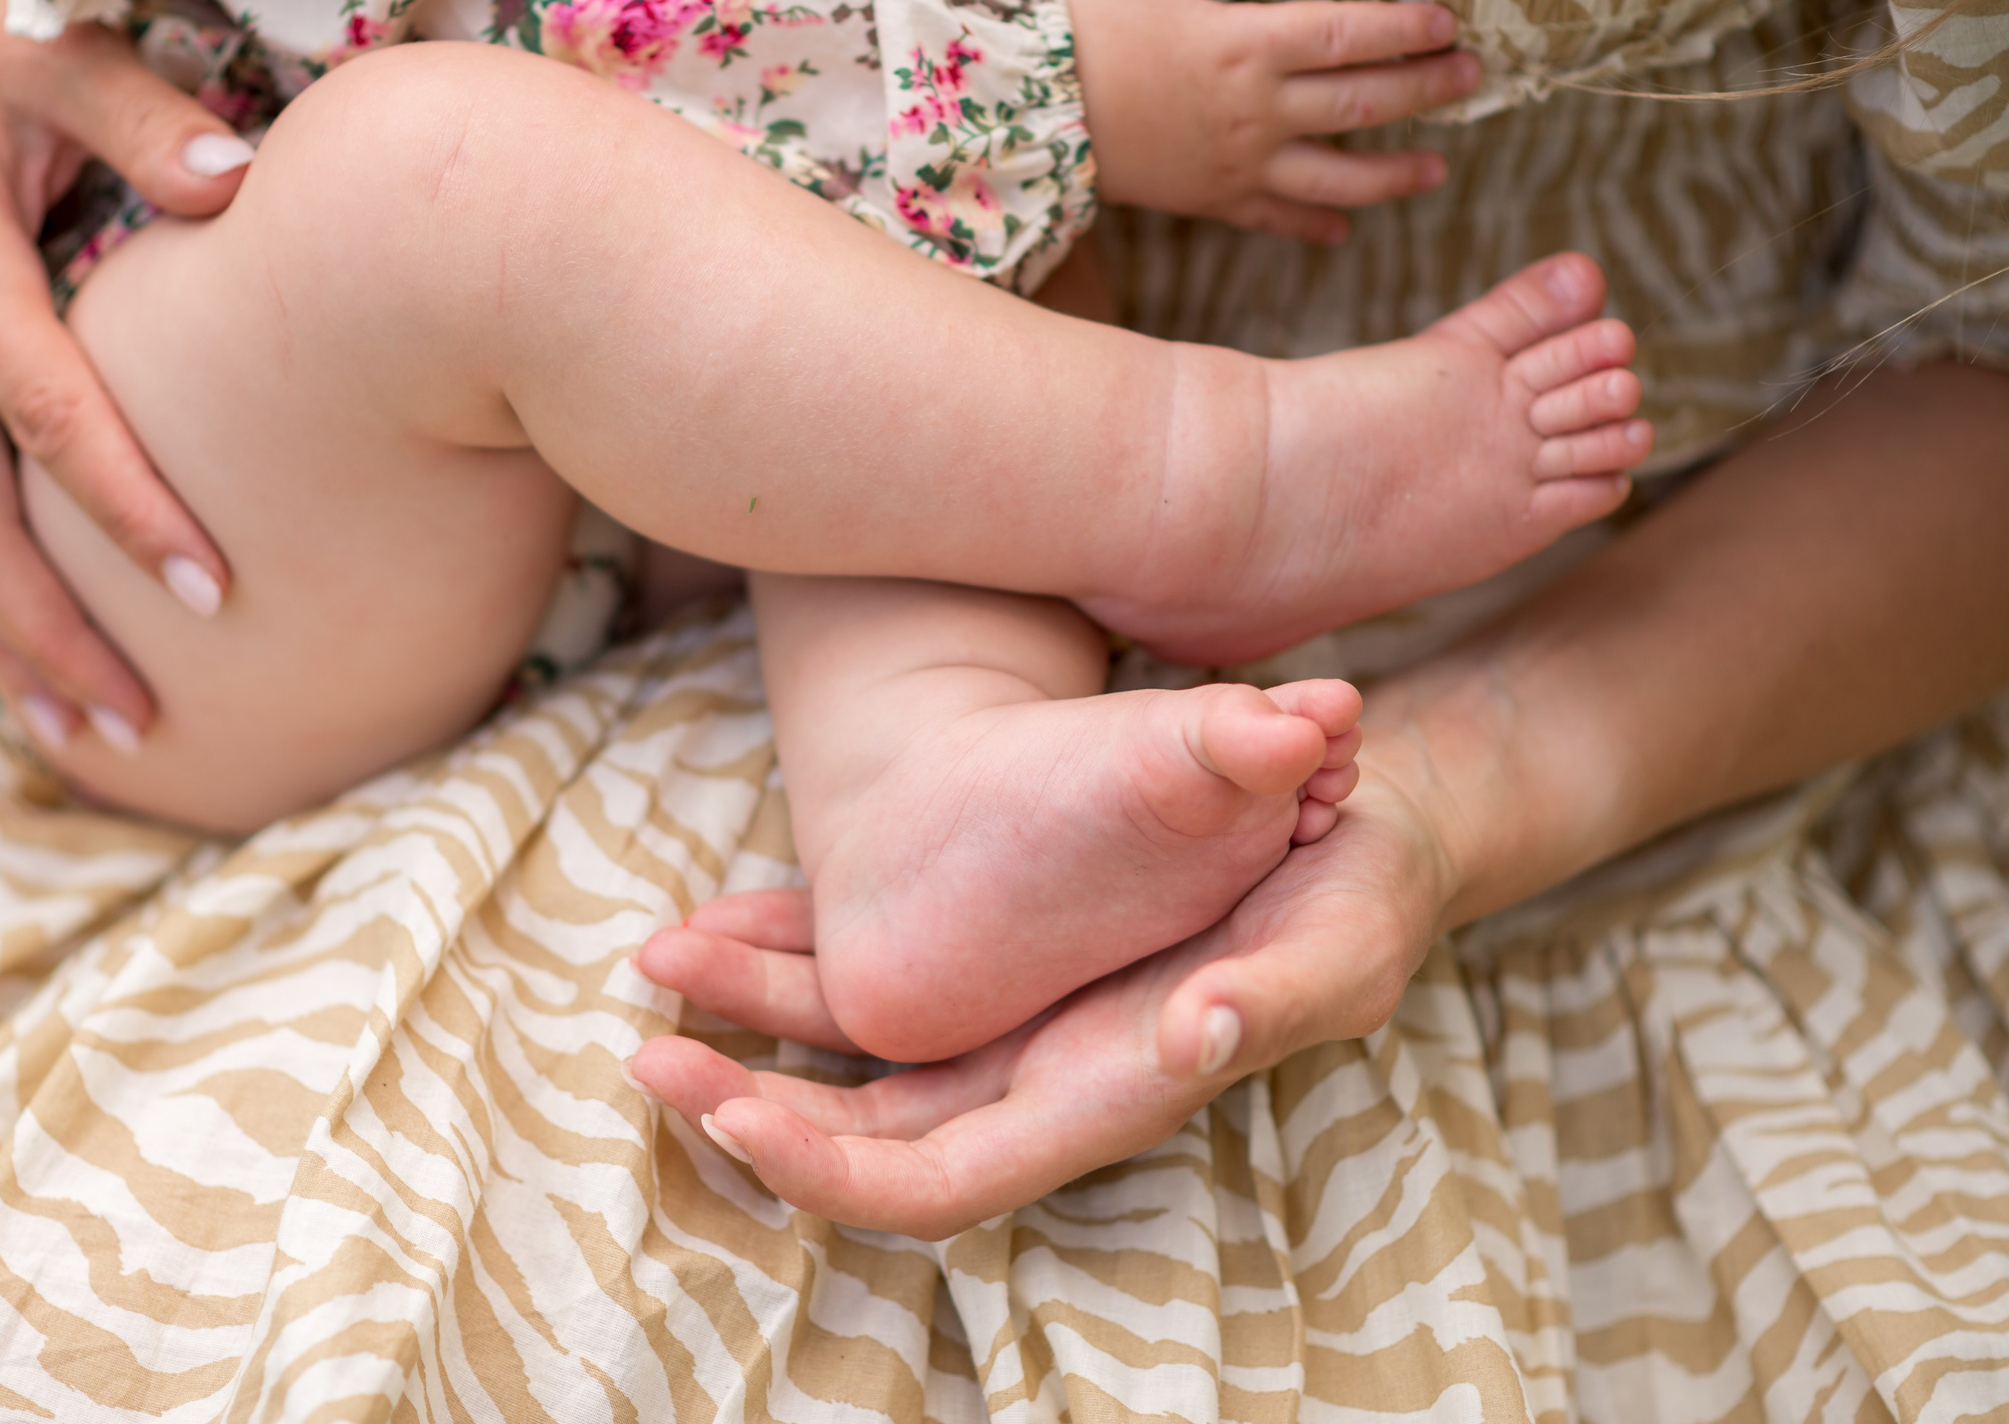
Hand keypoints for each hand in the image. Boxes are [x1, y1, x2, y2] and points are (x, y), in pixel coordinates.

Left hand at [625, 721, 1461, 1238]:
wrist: (1360, 827)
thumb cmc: (1363, 885)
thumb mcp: (1344, 933)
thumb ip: (1272, 997)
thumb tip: (1185, 1038)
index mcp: (1106, 1090)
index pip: (945, 1180)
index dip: (836, 1172)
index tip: (735, 1121)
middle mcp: (1045, 1073)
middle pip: (871, 1137)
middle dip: (753, 1109)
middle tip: (645, 1055)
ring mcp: (1022, 1020)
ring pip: (861, 1061)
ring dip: (760, 1026)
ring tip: (661, 966)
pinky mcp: (1011, 961)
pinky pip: (885, 983)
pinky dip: (807, 956)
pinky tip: (738, 915)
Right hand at [1069, 0, 1480, 242]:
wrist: (1033, 122)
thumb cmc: (1082, 36)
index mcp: (1243, 46)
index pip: (1346, 35)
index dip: (1404, 29)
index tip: (1447, 24)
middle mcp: (1254, 111)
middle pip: (1360, 103)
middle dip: (1423, 92)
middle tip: (1471, 80)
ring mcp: (1238, 163)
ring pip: (1335, 176)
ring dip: (1390, 175)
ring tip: (1436, 171)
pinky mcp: (1213, 200)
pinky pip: (1274, 220)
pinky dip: (1311, 227)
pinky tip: (1341, 232)